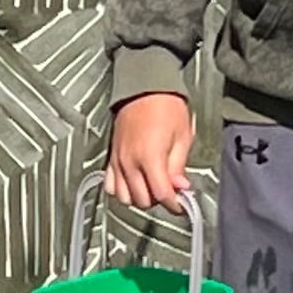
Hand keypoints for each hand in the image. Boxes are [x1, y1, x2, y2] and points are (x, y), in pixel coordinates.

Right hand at [106, 91, 194, 210]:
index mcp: (150, 157)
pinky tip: (134, 184)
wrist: (144, 87)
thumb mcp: (182, 136)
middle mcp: (130, 162)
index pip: (161, 195)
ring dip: (140, 198)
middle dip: (158, 201)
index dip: (174, 205)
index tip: (182, 205)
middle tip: (170, 193)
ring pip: (125, 197)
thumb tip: (181, 188)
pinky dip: (121, 191)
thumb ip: (178, 167)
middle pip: (142, 200)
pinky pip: (110, 185)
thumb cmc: (166, 107)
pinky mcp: (111, 157)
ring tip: (153, 189)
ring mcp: (118, 161)